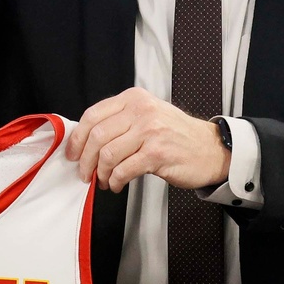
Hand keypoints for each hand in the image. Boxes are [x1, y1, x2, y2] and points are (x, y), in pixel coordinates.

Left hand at [66, 87, 229, 192]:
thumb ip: (119, 121)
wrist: (211, 148)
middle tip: (84, 173)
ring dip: (101, 173)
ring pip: (108, 154)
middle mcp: (141, 111)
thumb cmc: (176, 134)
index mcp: (133, 99)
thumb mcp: (147, 115)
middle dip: (85, 159)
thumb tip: (85, 141)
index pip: (92, 115)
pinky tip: (117, 184)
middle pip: (97, 136)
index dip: (77, 138)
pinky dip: (115, 181)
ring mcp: (150, 131)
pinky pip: (124, 170)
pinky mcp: (157, 153)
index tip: (72, 152)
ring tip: (104, 181)